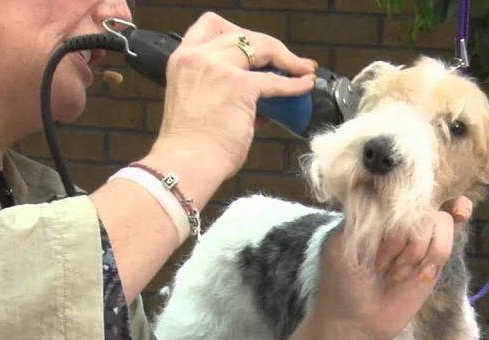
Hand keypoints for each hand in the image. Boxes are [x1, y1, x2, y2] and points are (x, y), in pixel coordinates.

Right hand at [148, 12, 315, 191]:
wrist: (186, 164)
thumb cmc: (191, 145)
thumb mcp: (198, 103)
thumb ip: (221, 91)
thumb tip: (258, 100)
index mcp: (183, 60)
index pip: (211, 26)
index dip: (238, 34)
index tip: (256, 49)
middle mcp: (198, 57)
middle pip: (242, 34)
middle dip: (268, 46)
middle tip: (286, 61)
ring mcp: (218, 69)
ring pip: (261, 47)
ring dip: (286, 57)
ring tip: (302, 69)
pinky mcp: (239, 87)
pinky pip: (276, 81)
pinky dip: (294, 83)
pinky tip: (304, 85)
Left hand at [309, 197, 473, 339]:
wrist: (355, 322)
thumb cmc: (340, 280)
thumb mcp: (340, 241)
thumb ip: (361, 211)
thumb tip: (379, 182)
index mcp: (376, 210)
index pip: (399, 186)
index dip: (403, 193)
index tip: (399, 201)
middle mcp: (400, 220)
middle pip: (420, 203)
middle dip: (399, 232)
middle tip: (377, 260)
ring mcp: (419, 239)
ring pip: (436, 221)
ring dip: (412, 248)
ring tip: (391, 270)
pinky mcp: (434, 261)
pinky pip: (445, 244)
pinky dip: (432, 254)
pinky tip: (416, 272)